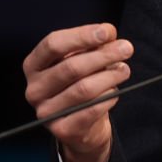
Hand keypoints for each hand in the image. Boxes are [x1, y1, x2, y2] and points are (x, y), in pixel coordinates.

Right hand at [23, 23, 132, 161]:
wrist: (82, 124)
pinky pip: (92, 109)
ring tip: (124, 69)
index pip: (53, 44)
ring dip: (110, 76)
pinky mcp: (61, 130)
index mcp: (34, 65)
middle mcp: (34, 89)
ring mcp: (45, 111)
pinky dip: (108, 97)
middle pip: (71, 67)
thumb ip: (93, 44)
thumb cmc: (80, 82)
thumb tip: (108, 33)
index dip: (82, 35)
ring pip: (84, 89)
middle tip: (127, 48)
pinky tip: (114, 91)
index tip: (108, 31)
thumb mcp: (83, 58)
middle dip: (104, 55)